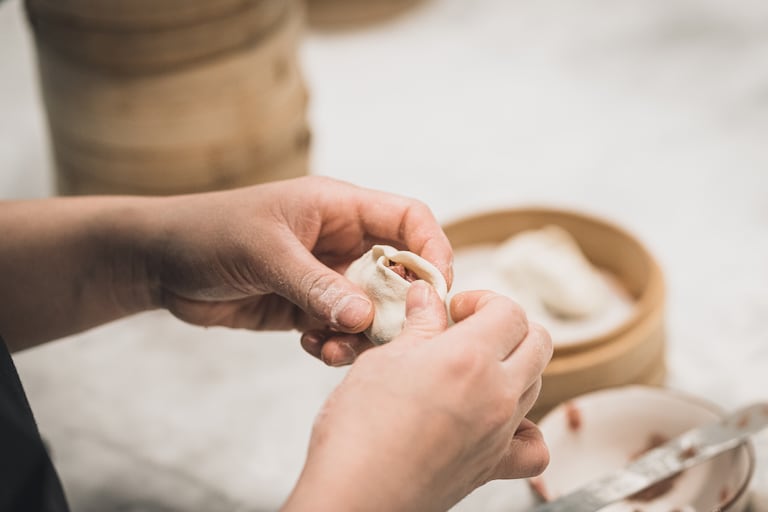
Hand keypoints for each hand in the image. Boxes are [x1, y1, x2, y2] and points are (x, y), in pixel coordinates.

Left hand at [147, 176, 452, 360]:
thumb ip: (316, 285)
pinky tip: (312, 347)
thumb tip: (366, 318)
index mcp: (339, 208)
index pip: (407, 218)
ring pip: (370, 308)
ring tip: (336, 347)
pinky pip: (339, 329)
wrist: (160, 262)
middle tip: (390, 335)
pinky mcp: (305, 306)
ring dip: (364, 333)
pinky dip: (335, 344)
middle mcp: (340, 241)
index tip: (438, 288)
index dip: (431, 248)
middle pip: (397, 271)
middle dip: (398, 305)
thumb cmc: (210, 233)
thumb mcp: (265, 252)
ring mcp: (324, 276)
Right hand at [282, 282, 552, 511]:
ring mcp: (499, 433)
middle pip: (537, 342)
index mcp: (469, 358)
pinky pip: (534, 446)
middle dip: (507, 326)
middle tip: (469, 330)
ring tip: (472, 369)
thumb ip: (417, 326)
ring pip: (535, 384)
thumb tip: (427, 297)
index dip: (484, 301)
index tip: (457, 309)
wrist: (355, 496)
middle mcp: (496, 394)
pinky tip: (499, 420)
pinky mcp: (492, 466)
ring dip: (513, 366)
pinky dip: (527, 428)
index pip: (509, 311)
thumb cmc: (358, 432)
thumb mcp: (382, 360)